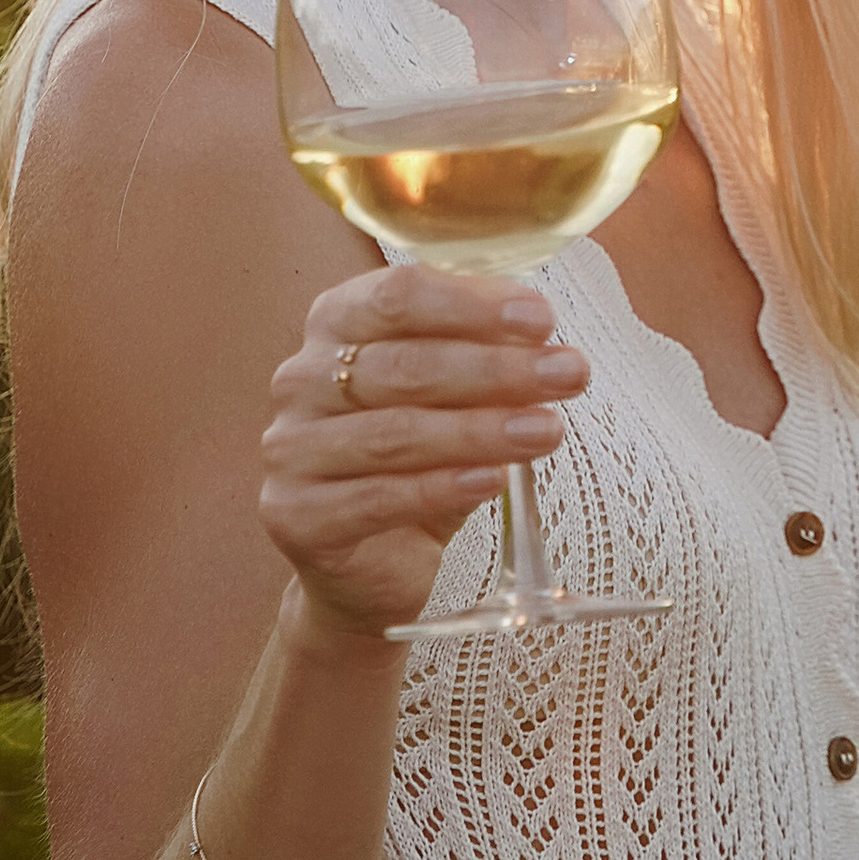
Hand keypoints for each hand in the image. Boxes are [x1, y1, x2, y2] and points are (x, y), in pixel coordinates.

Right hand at [257, 266, 589, 639]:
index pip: (398, 295)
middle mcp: (301, 378)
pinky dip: (442, 487)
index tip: (541, 320)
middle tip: (568, 374)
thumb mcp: (455, 398)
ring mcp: (290, 448)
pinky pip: (377, 498)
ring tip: (546, 431)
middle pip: (404, 364)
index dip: (472, 305)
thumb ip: (484, 359)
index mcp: (337, 324)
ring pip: (395, 432)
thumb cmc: (418, 461)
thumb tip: (540, 338)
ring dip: (480, 430)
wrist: (371, 564)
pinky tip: (494, 480)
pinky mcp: (295, 515)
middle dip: (497, 369)